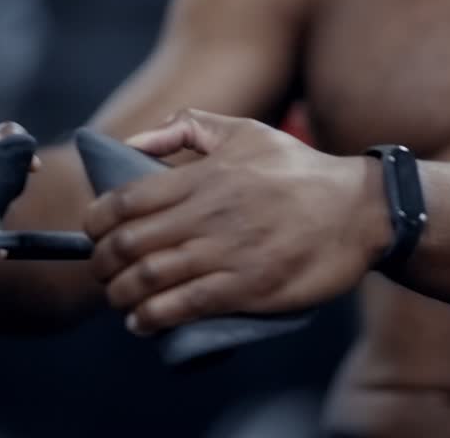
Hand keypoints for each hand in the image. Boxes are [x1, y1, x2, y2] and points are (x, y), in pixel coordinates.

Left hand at [84, 109, 390, 335]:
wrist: (358, 211)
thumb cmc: (299, 170)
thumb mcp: (246, 131)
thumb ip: (188, 128)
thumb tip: (136, 142)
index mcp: (205, 176)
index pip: (126, 201)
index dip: (96, 222)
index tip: (92, 233)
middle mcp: (210, 215)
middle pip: (130, 244)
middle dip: (102, 263)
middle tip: (101, 270)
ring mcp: (228, 253)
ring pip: (151, 279)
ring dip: (122, 294)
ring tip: (119, 298)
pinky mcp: (248, 288)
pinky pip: (184, 306)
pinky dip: (152, 318)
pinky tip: (142, 321)